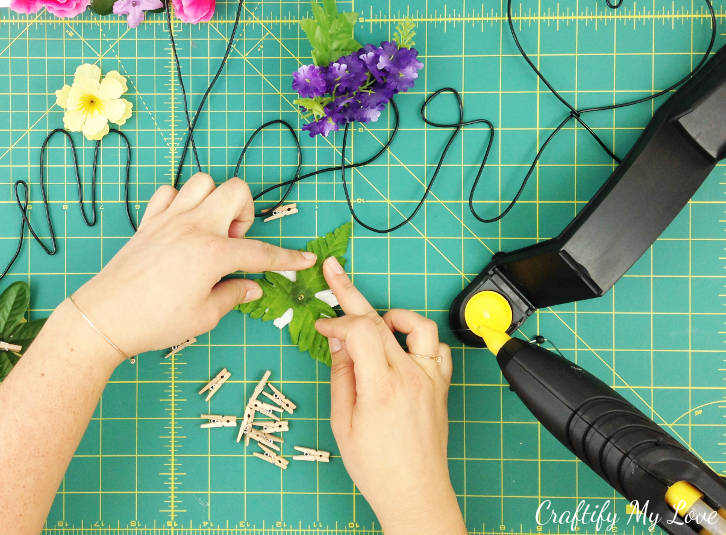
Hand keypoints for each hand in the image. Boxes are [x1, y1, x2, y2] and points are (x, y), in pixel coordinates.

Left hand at [71, 173, 316, 357]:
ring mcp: (169, 219)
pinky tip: (181, 227)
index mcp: (213, 253)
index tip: (306, 259)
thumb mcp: (204, 316)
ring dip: (214, 201)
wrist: (104, 317)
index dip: (288, 258)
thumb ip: (233, 296)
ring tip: (209, 231)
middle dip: (245, 213)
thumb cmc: (156, 322)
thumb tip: (252, 287)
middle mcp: (194, 226)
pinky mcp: (148, 221)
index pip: (261, 252)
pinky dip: (180, 202)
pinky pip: (169, 192)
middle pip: (236, 191)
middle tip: (232, 244)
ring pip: (204, 182)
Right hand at [315, 257, 465, 534]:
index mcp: (382, 386)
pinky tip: (401, 347)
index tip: (322, 327)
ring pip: (418, 326)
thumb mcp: (343, 421)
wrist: (416, 493)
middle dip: (350, 293)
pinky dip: (418, 338)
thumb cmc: (376, 467)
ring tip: (374, 322)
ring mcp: (431, 379)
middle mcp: (411, 376)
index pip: (361, 330)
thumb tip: (338, 340)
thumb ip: (342, 374)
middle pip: (381, 319)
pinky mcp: (442, 385)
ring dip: (392, 316)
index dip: (337, 321)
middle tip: (333, 269)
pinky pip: (437, 347)